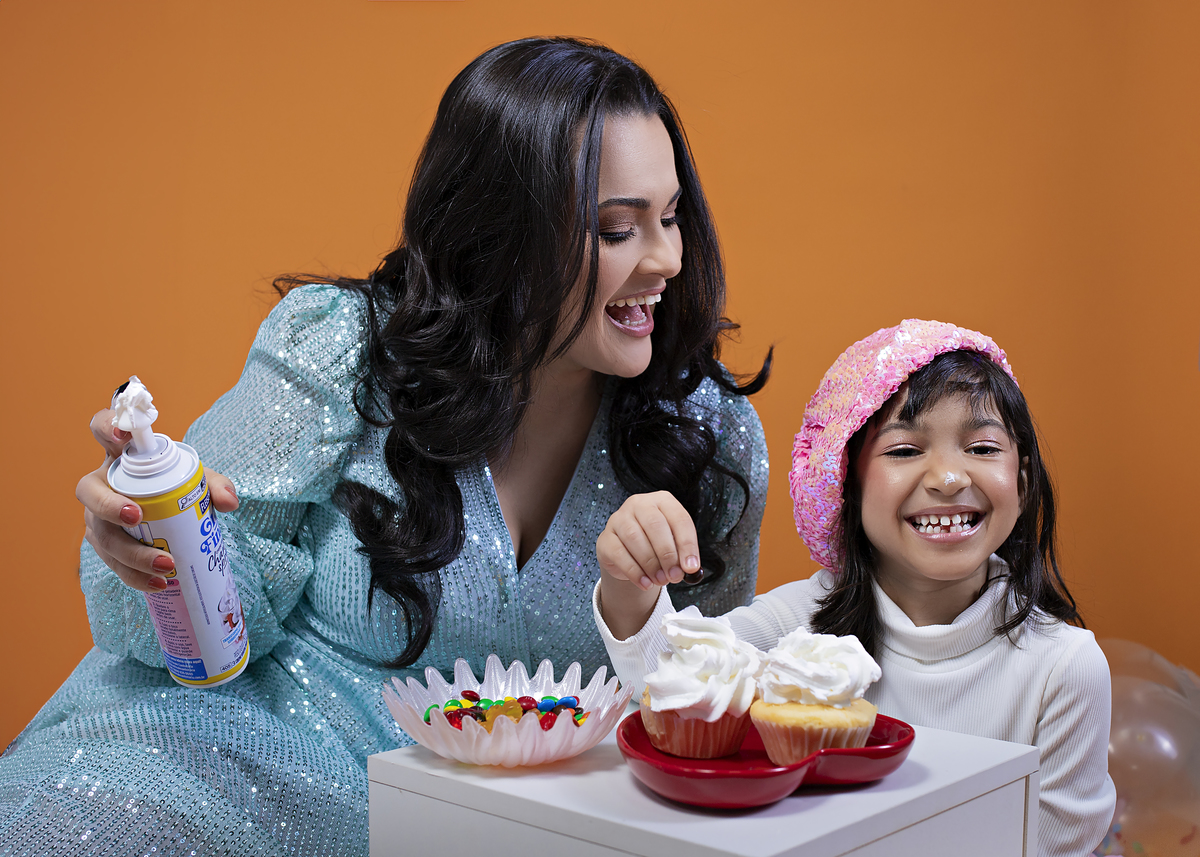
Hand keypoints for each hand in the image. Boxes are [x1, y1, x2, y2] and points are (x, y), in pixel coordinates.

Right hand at [76, 407, 238, 592]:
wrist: (170, 514)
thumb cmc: (177, 487)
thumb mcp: (198, 480)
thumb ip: (215, 485)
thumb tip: (229, 502)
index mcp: (120, 457)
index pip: (103, 429)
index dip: (106, 427)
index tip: (122, 436)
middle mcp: (101, 485)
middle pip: (88, 490)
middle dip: (108, 505)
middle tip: (136, 517)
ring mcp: (97, 517)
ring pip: (102, 535)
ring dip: (131, 553)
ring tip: (165, 565)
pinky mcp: (104, 546)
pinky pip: (113, 563)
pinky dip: (135, 576)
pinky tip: (158, 584)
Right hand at [596, 492, 699, 640]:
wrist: (628, 555)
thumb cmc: (655, 545)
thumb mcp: (673, 545)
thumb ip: (681, 555)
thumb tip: (689, 569)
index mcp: (662, 501)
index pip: (679, 518)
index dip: (687, 544)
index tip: (691, 567)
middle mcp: (639, 504)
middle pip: (655, 525)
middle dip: (667, 554)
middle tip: (675, 576)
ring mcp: (619, 519)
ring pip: (635, 538)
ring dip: (651, 564)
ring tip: (661, 580)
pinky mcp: (606, 538)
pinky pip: (619, 553)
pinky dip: (634, 572)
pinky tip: (645, 583)